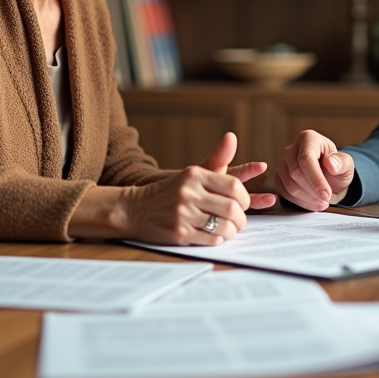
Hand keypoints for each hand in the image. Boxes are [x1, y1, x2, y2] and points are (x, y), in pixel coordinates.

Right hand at [68, 132, 273, 243]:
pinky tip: (215, 236)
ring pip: (223, 226)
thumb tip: (232, 137)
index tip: (243, 204)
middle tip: (239, 220)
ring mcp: (183, 214)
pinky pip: (211, 239)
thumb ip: (216, 159)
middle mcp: (189, 193)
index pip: (234, 186)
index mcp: (194, 175)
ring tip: (230, 229)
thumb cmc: (168, 192)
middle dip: (241, 218)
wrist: (133, 209)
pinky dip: (218, 239)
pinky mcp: (179, 233)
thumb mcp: (190, 174)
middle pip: (231, 208)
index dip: (245, 198)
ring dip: (231, 231)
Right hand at [275, 129, 354, 210]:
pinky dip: (300, 202)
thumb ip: (341, 163)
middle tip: (326, 200)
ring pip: (289, 185)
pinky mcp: (278, 177)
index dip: (316, 179)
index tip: (326, 194)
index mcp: (308, 138)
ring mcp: (282, 163)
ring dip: (307, 198)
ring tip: (322, 202)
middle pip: (295, 172)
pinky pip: (284, 193)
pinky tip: (312, 203)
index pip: (306, 158)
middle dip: (312, 191)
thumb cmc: (337, 168)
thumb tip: (331, 164)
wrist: (329, 177)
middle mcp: (291, 149)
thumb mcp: (346, 164)